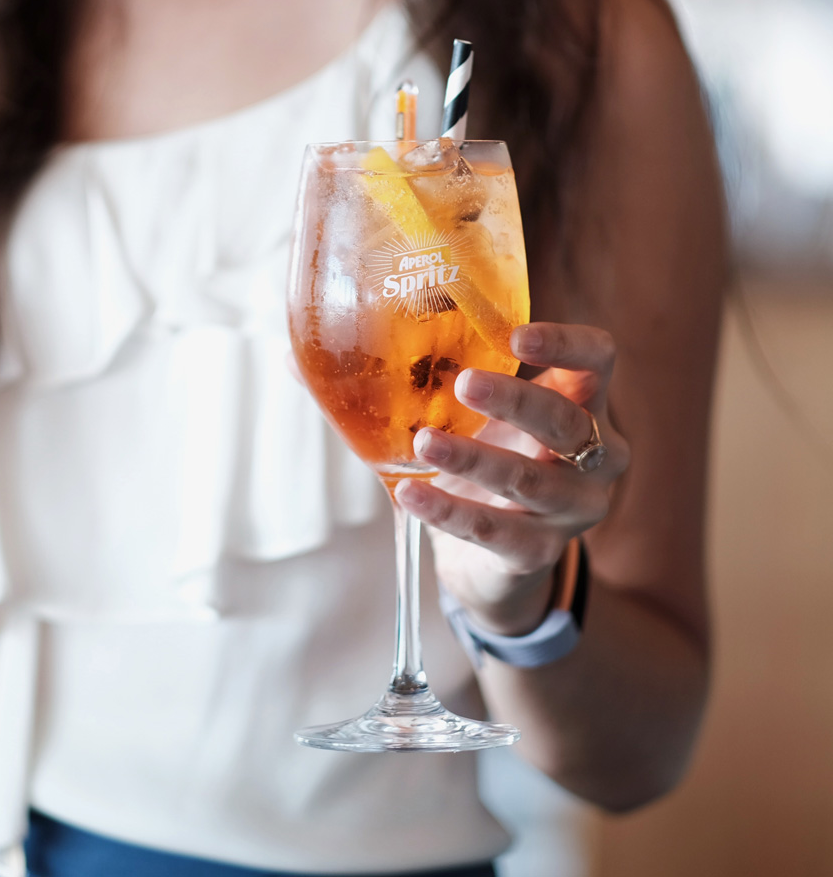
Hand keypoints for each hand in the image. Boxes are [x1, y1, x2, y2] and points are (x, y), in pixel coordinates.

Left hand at [395, 322, 629, 636]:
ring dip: (475, 458)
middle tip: (464, 383)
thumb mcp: (458, 413)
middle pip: (569, 421)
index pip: (599, 359)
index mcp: (579, 401)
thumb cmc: (480, 459)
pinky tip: (408, 494)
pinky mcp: (539, 553)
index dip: (568, 344)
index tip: (516, 336)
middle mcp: (594, 455)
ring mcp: (572, 509)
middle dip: (517, 400)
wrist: (489, 559)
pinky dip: (450, 511)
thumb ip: (397, 379)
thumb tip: (295, 355)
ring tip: (424, 441)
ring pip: (530, 480)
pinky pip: (496, 532)